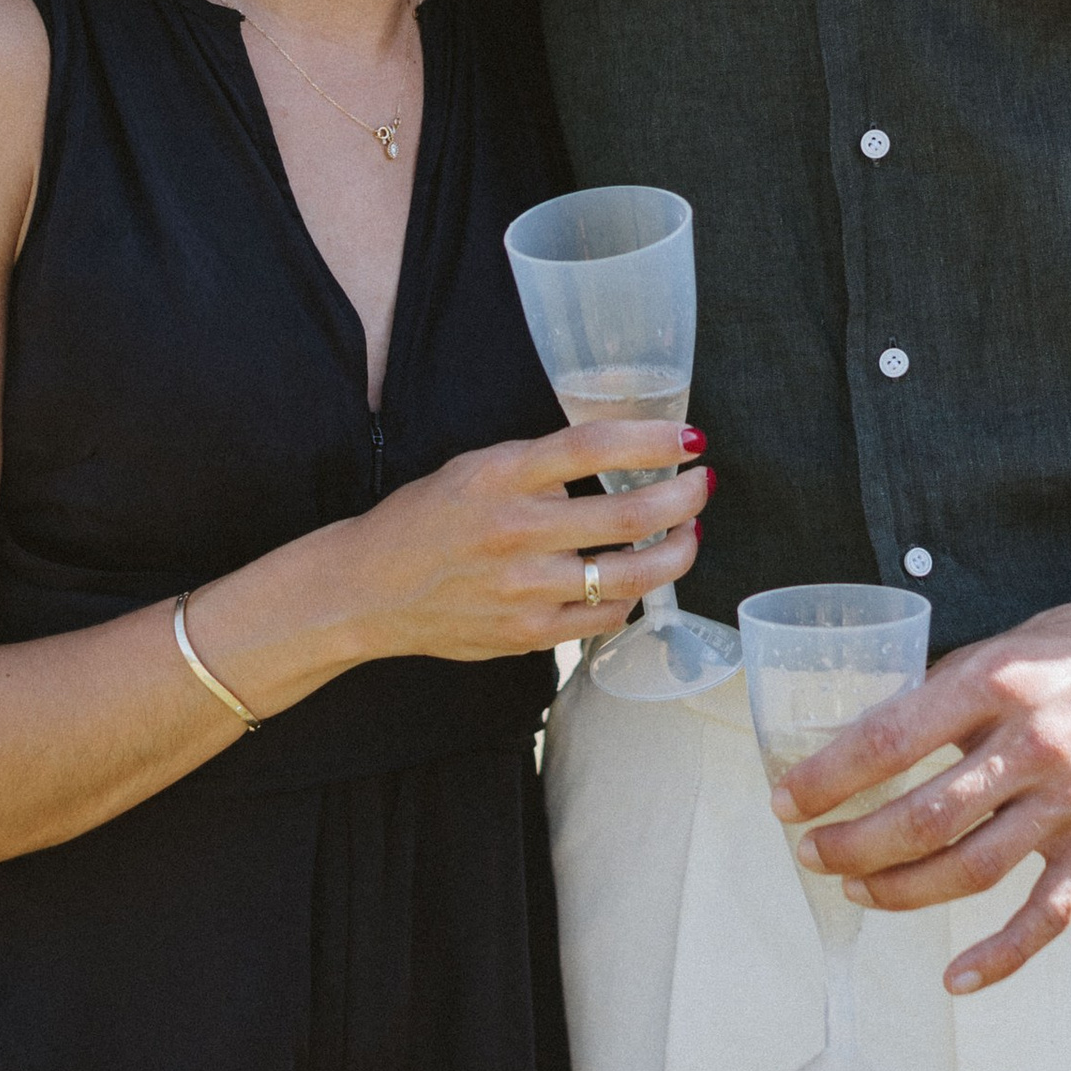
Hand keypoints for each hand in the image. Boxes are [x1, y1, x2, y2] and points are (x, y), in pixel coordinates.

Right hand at [328, 419, 709, 665]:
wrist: (366, 590)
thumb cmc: (423, 521)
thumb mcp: (473, 469)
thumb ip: (539, 468)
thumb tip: (615, 463)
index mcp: (500, 477)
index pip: (593, 446)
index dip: (653, 439)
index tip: (691, 436)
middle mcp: (515, 532)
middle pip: (628, 515)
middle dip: (684, 497)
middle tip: (704, 484)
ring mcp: (524, 590)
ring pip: (630, 574)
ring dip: (676, 552)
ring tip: (690, 534)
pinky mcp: (527, 634)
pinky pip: (604, 616)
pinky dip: (633, 595)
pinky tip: (640, 578)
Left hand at [769, 576, 1070, 993]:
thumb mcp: (999, 647)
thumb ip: (940, 694)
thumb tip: (867, 739)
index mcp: (994, 685)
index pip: (888, 741)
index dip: (827, 779)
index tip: (787, 800)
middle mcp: (1031, 747)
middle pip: (922, 818)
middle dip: (851, 845)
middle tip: (811, 853)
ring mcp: (1068, 802)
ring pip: (970, 870)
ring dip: (902, 891)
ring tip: (857, 892)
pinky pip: (1047, 915)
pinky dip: (1000, 955)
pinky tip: (956, 975)